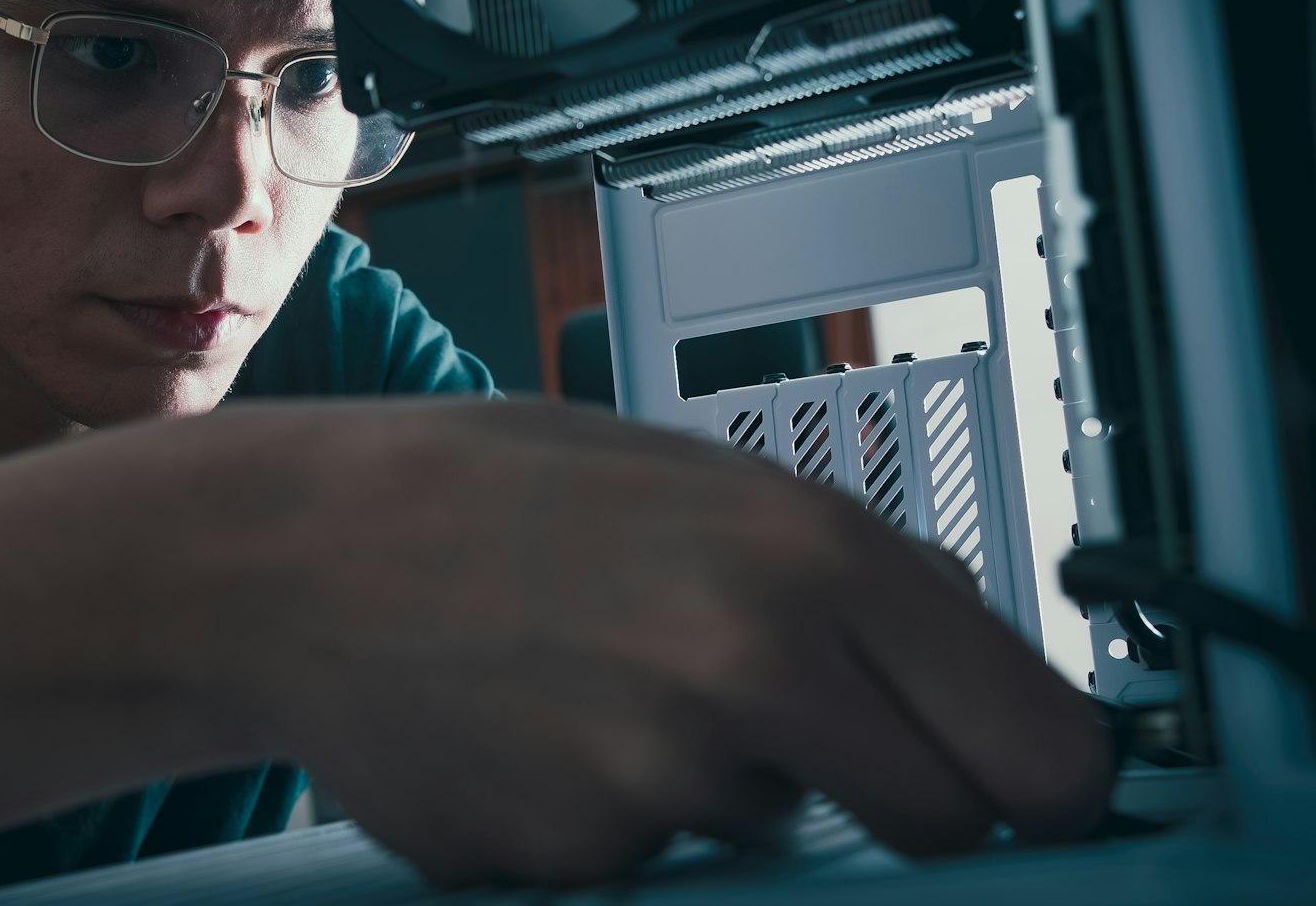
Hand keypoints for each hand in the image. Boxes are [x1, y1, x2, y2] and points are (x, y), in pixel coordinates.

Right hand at [182, 399, 1112, 886]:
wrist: (300, 554)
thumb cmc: (498, 494)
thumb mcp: (703, 476)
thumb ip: (858, 574)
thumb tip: (982, 660)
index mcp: (809, 556)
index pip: (1038, 747)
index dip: (1039, 779)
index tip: (1019, 788)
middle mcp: (752, 673)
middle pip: (938, 823)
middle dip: (892, 794)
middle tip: (791, 726)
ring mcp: (659, 785)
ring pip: (771, 831)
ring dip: (718, 781)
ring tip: (596, 678)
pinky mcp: (574, 863)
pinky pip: (651, 862)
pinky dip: (612, 815)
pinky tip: (534, 727)